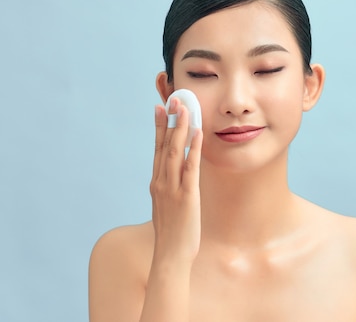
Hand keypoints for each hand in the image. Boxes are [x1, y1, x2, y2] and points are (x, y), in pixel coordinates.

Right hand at [150, 97, 202, 264]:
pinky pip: (190, 168)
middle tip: (172, 99)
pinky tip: (198, 133)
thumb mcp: (167, 207)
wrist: (170, 256)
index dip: (158, 128)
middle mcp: (161, 182)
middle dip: (168, 121)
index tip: (160, 109)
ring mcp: (172, 189)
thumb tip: (174, 178)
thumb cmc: (171, 234)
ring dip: (180, 128)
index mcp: (156, 184)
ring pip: (174, 152)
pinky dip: (194, 149)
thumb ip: (169, 189)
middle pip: (163, 145)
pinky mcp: (186, 196)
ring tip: (185, 109)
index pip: (157, 150)